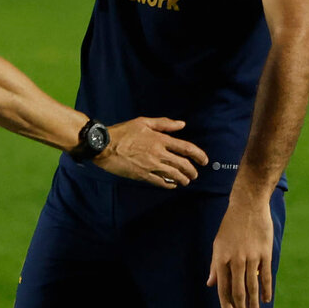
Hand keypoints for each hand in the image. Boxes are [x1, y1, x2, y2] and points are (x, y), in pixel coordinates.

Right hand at [93, 117, 207, 188]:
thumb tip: (182, 124)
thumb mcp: (143, 122)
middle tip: (195, 174)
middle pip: (183, 164)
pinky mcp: (142, 175)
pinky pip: (160, 182)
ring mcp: (151, 166)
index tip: (205, 161)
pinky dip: (169, 185)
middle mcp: (158, 153)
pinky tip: (172, 185)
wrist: (104, 145)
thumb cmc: (123, 131)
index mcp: (160, 139)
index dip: (199, 155)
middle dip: (192, 171)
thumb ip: (164, 124)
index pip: (186, 148)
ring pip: (174, 175)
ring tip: (186, 181)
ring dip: (183, 179)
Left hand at [206, 195, 273, 307]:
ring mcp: (251, 257)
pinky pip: (266, 276)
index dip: (226, 303)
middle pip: (238, 290)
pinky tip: (266, 299)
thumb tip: (210, 283)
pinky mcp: (265, 253)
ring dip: (254, 303)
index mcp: (221, 257)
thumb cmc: (231, 225)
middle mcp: (236, 259)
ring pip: (252, 286)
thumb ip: (215, 265)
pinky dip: (266, 290)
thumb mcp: (218, 243)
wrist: (248, 206)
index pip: (223, 286)